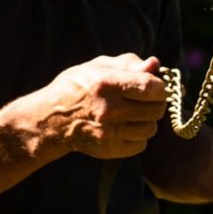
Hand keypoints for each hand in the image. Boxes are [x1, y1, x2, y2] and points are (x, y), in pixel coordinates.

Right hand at [39, 54, 167, 159]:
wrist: (51, 120)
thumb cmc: (76, 87)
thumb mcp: (98, 66)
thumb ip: (129, 63)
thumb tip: (155, 64)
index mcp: (107, 84)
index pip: (152, 88)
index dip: (161, 86)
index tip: (157, 85)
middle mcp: (109, 110)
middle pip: (156, 109)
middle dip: (156, 102)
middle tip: (146, 99)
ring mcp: (109, 133)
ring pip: (151, 128)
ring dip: (147, 119)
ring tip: (134, 112)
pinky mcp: (109, 150)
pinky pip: (141, 144)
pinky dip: (138, 135)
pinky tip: (126, 126)